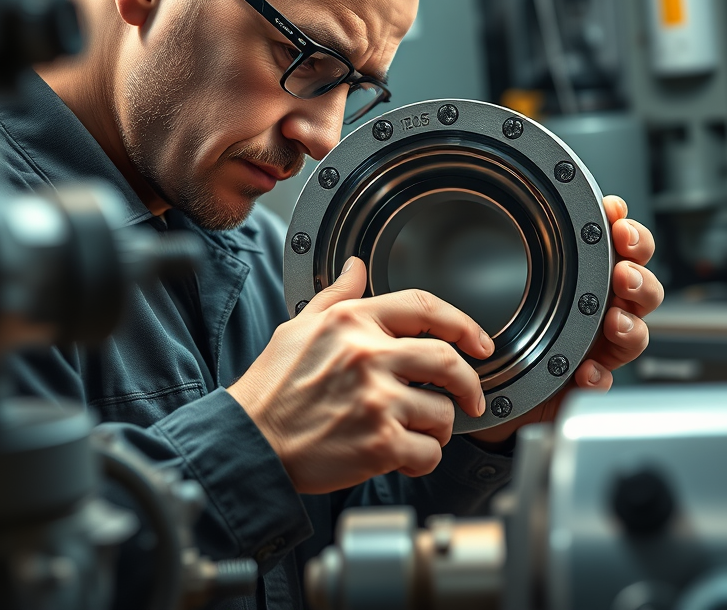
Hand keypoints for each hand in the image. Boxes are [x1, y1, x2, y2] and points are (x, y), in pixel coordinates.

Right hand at [227, 257, 493, 493]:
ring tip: (417, 432)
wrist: (248, 444)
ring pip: (442, 412)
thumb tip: (356, 267)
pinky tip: (404, 456)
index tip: (479, 341)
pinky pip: (429, 452)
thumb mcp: (299, 327)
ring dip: (439, 427)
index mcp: (352, 322)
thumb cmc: (270, 390)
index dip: (463, 324)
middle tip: (471, 398)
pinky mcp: (379, 444)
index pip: (424, 307)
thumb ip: (336, 296)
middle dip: (469, 382)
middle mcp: (368, 356)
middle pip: (448, 360)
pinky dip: (424, 459)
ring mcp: (376, 400)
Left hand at [468, 195, 662, 446]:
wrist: (498, 374)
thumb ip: (548, 239)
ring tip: (615, 322)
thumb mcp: (525, 273)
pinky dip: (599, 376)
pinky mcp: (587, 381)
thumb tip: (551, 201)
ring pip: (636, 336)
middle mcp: (609, 311)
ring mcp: (602, 347)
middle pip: (646, 292)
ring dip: (630, 326)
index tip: (620, 226)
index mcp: (600, 279)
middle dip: (640, 280)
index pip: (632, 252)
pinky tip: (587, 371)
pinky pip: (604, 381)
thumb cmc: (519, 320)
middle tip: (624, 275)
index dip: (634, 238)